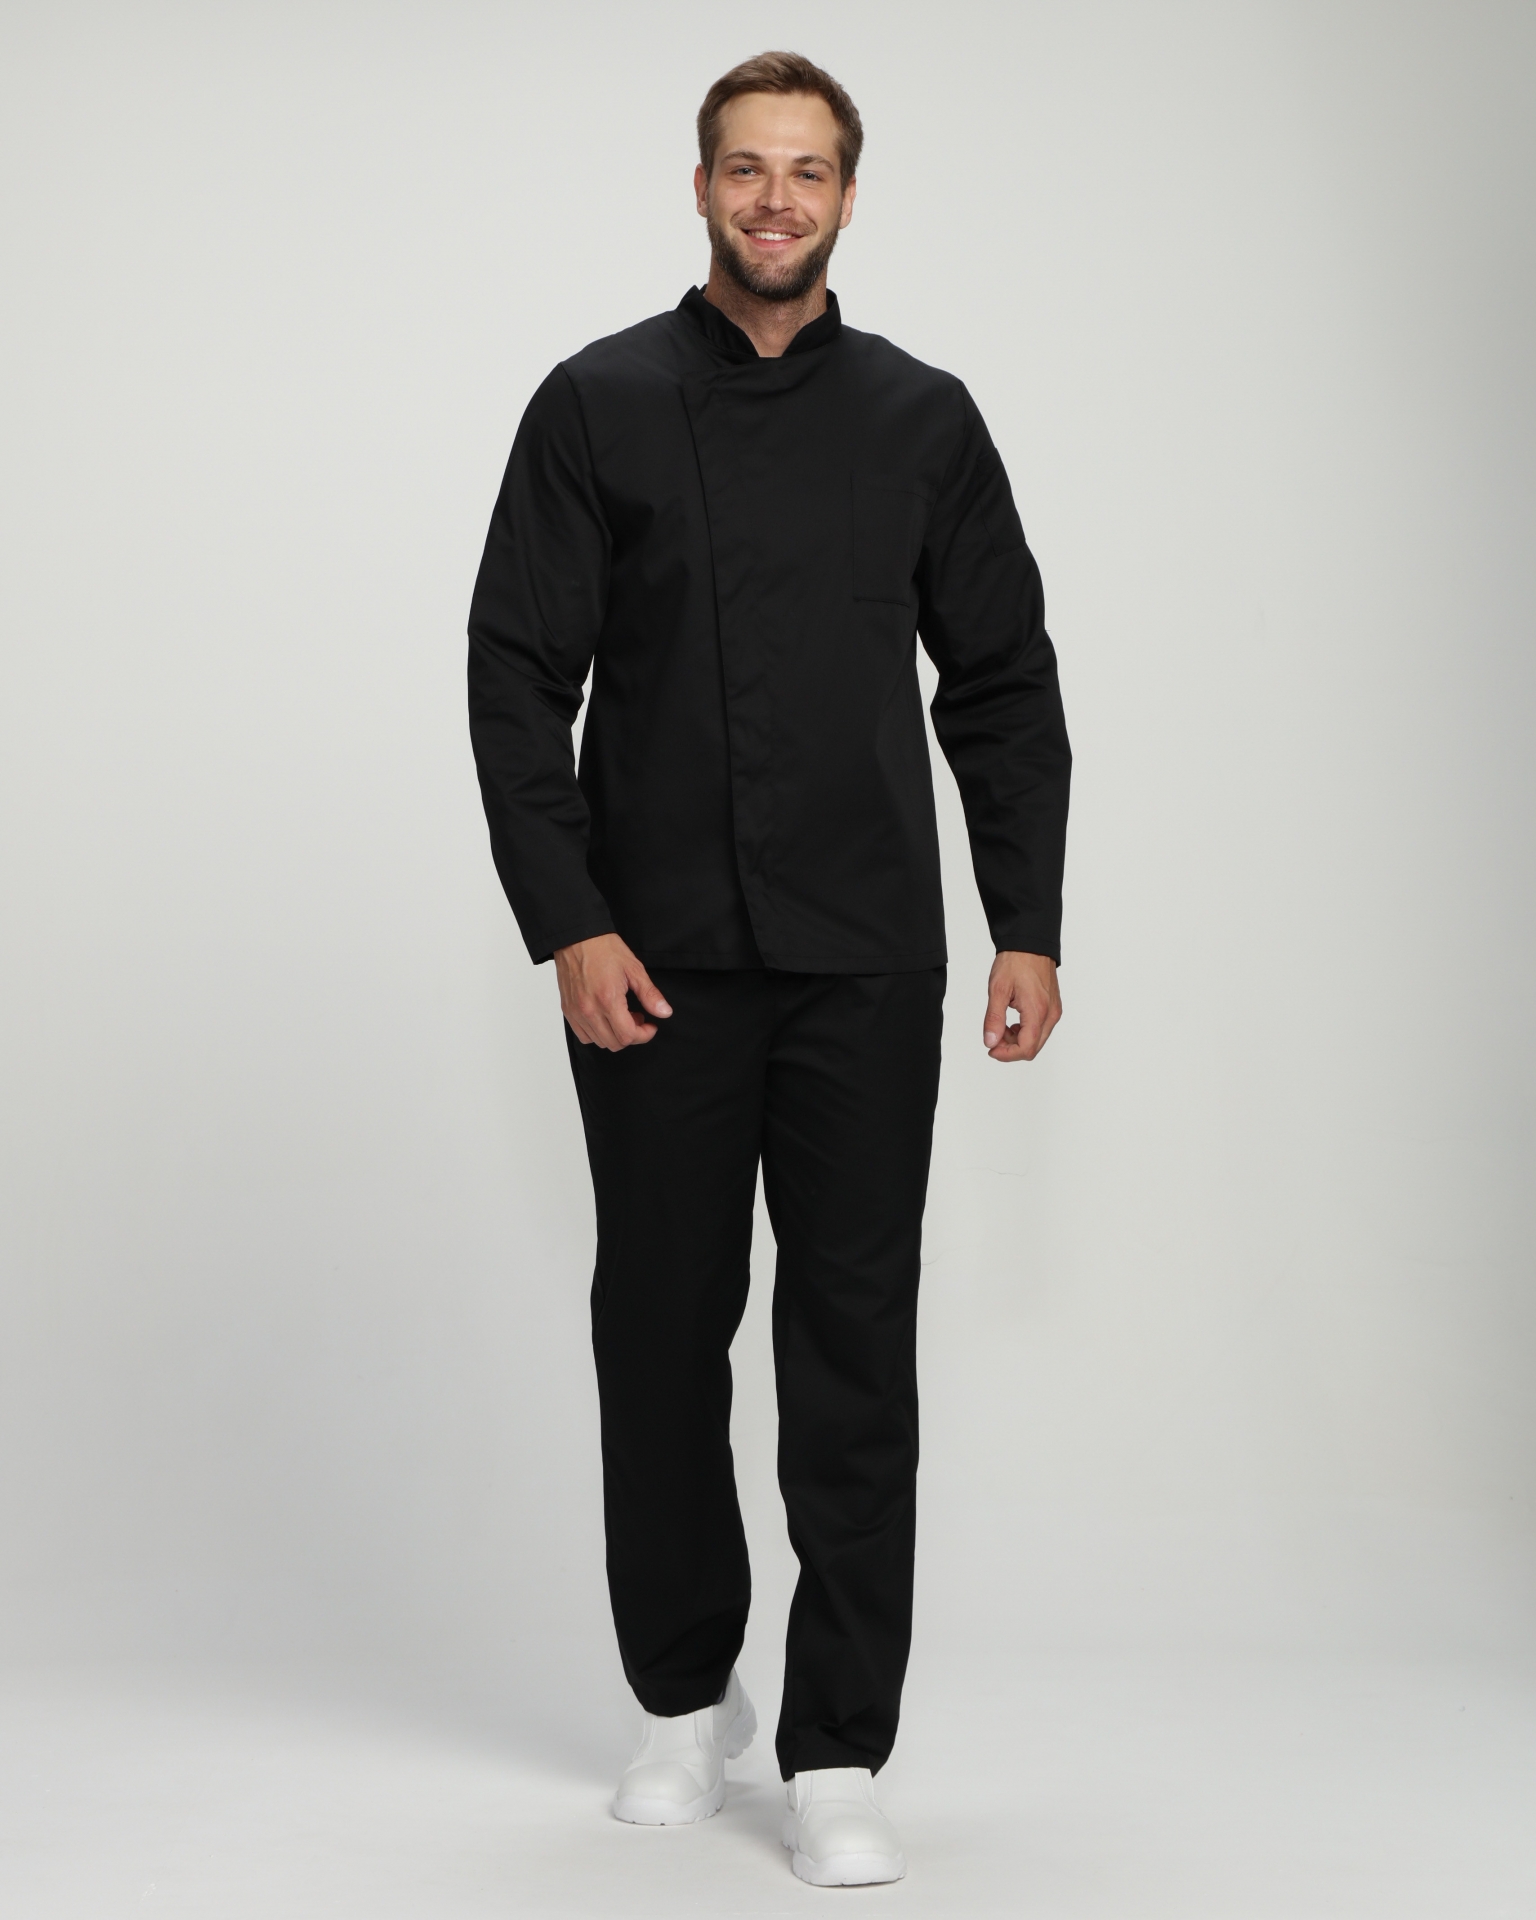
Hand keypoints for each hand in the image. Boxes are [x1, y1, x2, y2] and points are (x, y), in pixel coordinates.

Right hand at [554, 933, 671, 1049]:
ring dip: (615, 1035)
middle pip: (615, 1043)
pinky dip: (597, 1034)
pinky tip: (605, 1018)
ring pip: (599, 1042)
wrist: (577, 939)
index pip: (628, 1036)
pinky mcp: (568, 1011)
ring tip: (621, 1016)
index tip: (651, 1026)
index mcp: (608, 1000)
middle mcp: (589, 1010)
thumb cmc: (604, 949)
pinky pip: (583, 1036)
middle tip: (638, 1018)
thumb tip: (664, 1012)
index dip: (644, 1035)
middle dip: (632, 1035)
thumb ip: (650, 994)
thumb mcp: (634, 969)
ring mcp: (576, 1012)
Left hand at [982, 951, 1060, 1062]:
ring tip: (1001, 1026)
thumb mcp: (998, 990)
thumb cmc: (1016, 962)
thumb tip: (990, 1041)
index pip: (1026, 1048)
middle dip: (1010, 1049)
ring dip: (1017, 1040)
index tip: (991, 1049)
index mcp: (1038, 1011)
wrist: (1030, 944)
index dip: (1006, 1055)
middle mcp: (1050, 1014)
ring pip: (1037, 1040)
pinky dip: (1025, 1032)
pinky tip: (1012, 1022)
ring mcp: (1054, 1011)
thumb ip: (993, 1019)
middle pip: (1032, 1048)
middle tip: (993, 1037)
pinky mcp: (1053, 1008)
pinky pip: (1041, 1029)